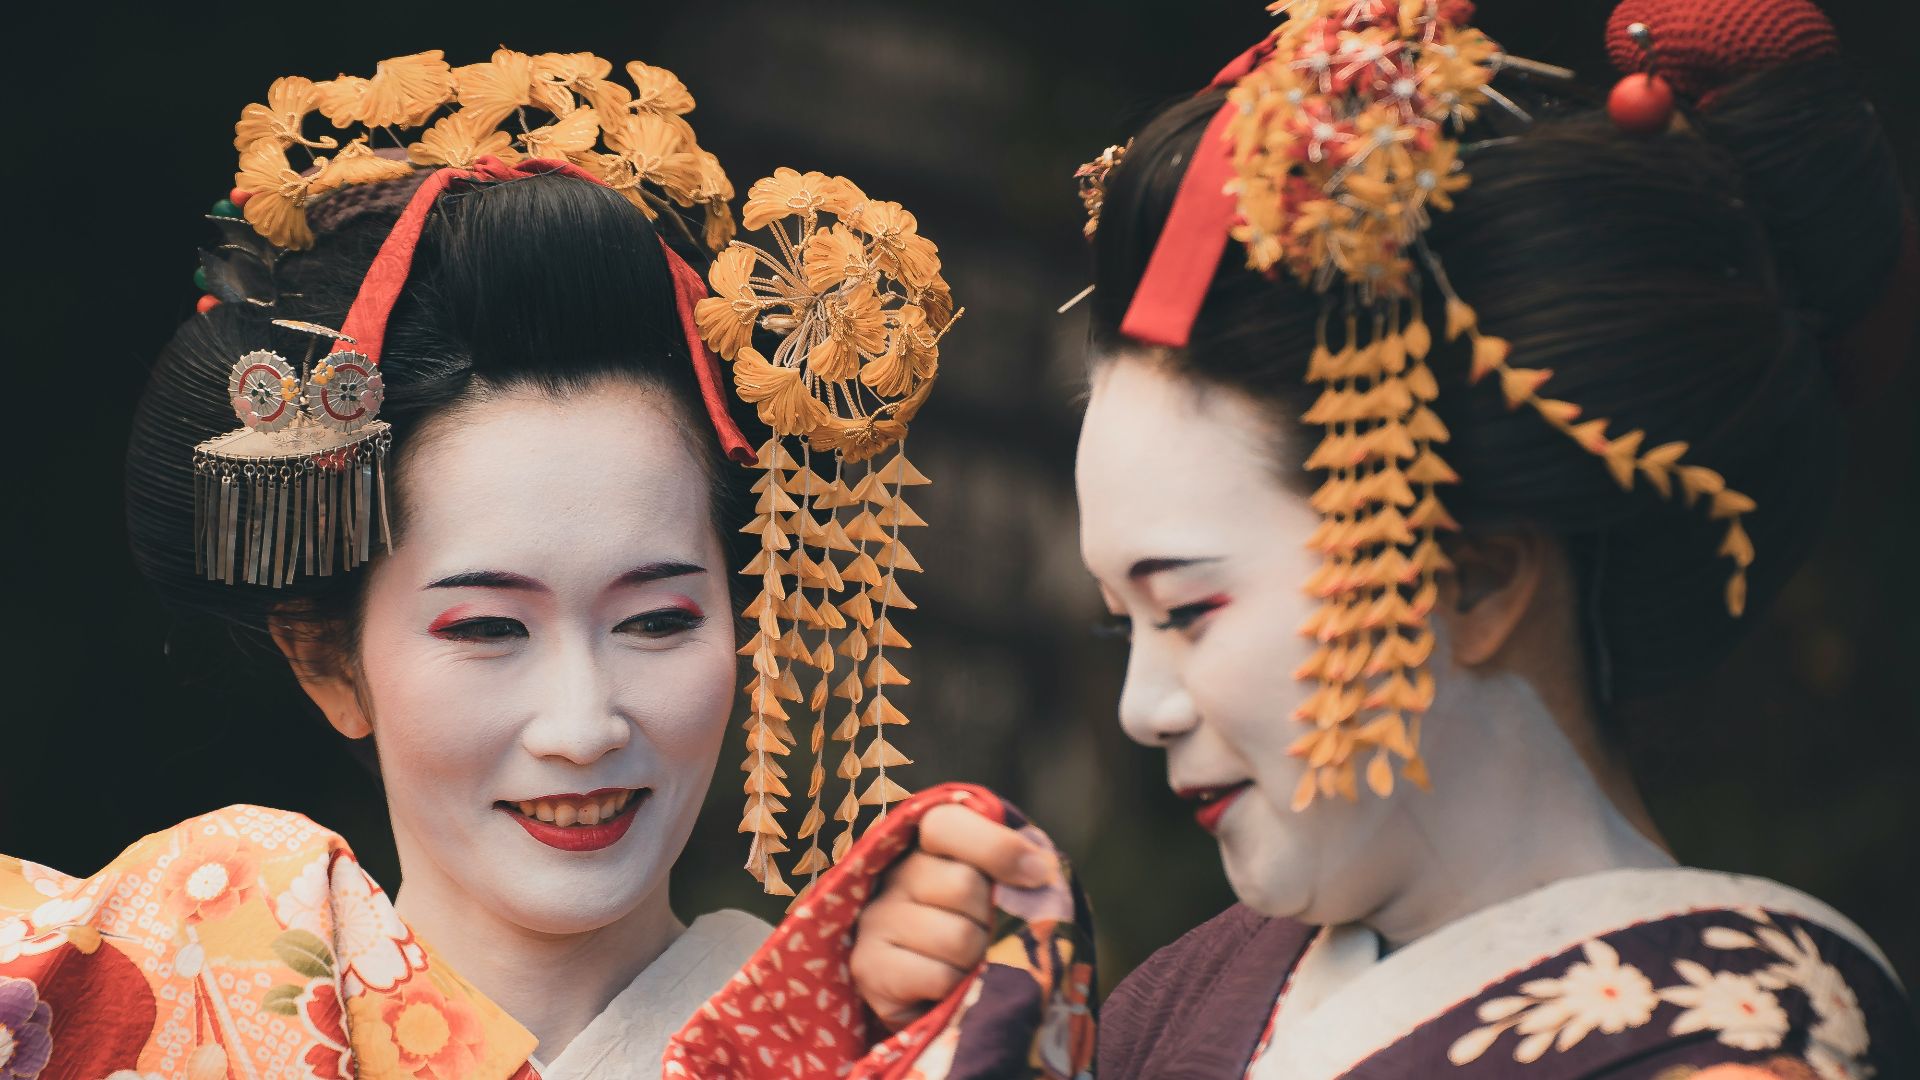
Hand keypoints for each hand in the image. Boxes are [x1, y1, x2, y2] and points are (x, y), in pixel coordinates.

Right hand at [849, 804, 1054, 1031]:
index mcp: (928, 847)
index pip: (946, 824)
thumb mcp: (1004, 895)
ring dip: (979, 959)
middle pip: (964, 884)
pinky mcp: (869, 966)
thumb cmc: (982, 937)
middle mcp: (895, 876)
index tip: (1037, 875)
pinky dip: (957, 988)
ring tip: (971, 964)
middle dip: (995, 918)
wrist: (941, 1000)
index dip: (997, 846)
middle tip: (992, 935)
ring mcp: (877, 919)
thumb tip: (1038, 870)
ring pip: (956, 937)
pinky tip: (950, 987)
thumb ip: (1021, 871)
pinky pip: (938, 977)